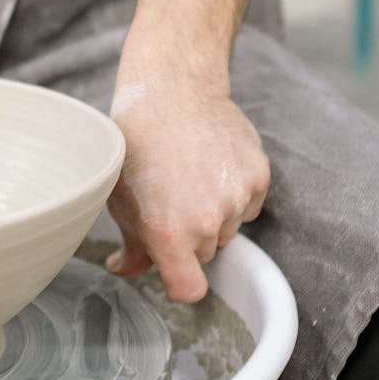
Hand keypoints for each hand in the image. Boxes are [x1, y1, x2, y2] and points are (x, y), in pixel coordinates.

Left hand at [105, 52, 269, 302]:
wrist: (171, 90)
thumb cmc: (136, 144)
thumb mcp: (120, 196)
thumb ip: (132, 244)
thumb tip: (126, 270)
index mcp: (168, 230)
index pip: (189, 289)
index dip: (179, 283)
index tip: (172, 268)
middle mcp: (207, 219)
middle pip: (205, 254)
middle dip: (188, 238)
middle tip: (169, 200)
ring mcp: (236, 196)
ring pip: (227, 228)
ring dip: (212, 213)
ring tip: (188, 175)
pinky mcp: (259, 174)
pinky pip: (249, 204)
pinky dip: (234, 192)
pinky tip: (210, 164)